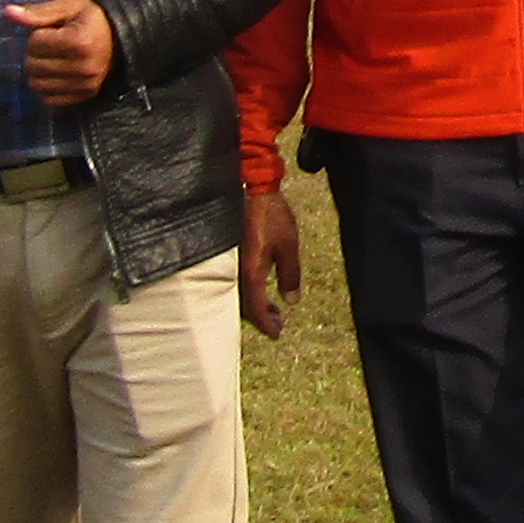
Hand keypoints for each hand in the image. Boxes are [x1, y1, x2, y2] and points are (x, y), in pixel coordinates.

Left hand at [3, 0, 115, 105]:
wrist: (121, 35)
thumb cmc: (92, 18)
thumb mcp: (68, 7)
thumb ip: (38, 12)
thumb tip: (8, 12)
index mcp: (79, 42)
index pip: (35, 43)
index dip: (38, 34)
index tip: (53, 30)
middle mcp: (83, 67)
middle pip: (33, 65)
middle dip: (35, 53)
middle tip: (50, 45)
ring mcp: (85, 84)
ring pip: (37, 84)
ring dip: (38, 71)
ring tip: (52, 59)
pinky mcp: (85, 95)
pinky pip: (50, 99)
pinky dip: (47, 87)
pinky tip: (55, 74)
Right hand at [242, 183, 304, 338]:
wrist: (253, 188)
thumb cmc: (271, 215)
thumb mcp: (288, 245)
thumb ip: (290, 274)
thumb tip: (291, 301)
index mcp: (250, 271)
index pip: (255, 309)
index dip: (266, 325)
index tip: (278, 335)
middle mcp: (236, 270)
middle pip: (245, 307)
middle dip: (262, 318)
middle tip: (278, 325)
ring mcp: (232, 262)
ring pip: (240, 294)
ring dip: (257, 305)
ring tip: (275, 309)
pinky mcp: (232, 253)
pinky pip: (238, 280)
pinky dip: (251, 290)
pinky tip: (263, 286)